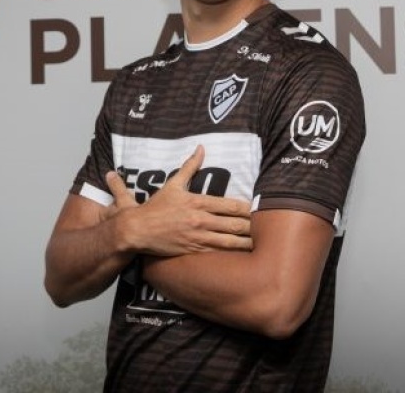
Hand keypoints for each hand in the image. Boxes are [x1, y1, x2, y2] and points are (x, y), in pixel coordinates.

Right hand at [104, 145, 252, 255]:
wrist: (137, 230)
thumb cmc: (156, 207)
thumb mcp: (173, 184)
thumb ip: (189, 166)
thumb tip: (201, 148)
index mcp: (198, 202)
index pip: (230, 205)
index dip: (248, 209)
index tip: (260, 209)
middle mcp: (201, 220)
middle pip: (234, 224)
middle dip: (251, 226)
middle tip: (266, 227)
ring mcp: (198, 236)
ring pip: (228, 240)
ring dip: (245, 242)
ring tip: (260, 244)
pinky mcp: (193, 250)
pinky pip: (216, 252)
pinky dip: (230, 253)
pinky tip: (241, 255)